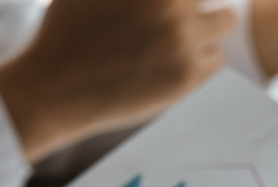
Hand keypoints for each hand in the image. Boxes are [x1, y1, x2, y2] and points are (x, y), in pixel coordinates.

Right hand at [0, 0, 234, 159]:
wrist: (53, 87)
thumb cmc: (66, 31)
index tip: (175, 7)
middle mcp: (169, 2)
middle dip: (195, 5)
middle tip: (170, 22)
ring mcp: (182, 36)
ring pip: (224, 21)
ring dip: (206, 29)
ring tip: (174, 42)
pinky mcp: (187, 73)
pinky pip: (217, 58)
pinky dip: (200, 61)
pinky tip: (169, 66)